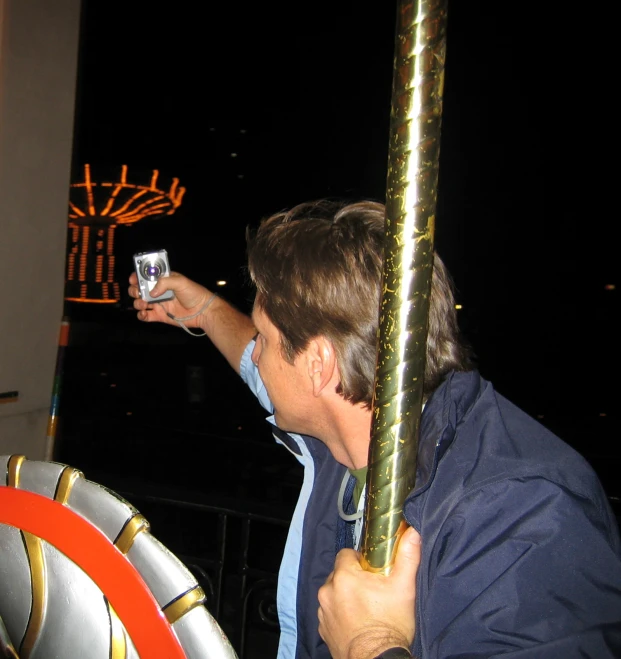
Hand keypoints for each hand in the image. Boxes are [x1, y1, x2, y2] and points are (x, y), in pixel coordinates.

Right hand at [128, 271, 214, 328]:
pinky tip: (144, 313)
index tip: (133, 279)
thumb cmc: (194, 293)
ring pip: (139, 302)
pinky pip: (145, 316)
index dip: (137, 276)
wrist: (202, 311)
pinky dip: (141, 315)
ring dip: (137, 302)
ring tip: (144, 303)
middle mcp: (158, 291)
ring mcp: (158, 304)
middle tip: (139, 292)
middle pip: (139, 289)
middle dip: (135, 290)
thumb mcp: (180, 282)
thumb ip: (164, 282)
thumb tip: (152, 292)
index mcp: (162, 280)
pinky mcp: (159, 316)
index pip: (145, 276)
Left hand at [318, 526, 420, 658]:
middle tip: (372, 589)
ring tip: (366, 607)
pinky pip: (330, 612)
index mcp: (344, 576)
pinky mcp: (323, 629)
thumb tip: (412, 532)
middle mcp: (328, 591)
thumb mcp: (403, 588)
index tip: (372, 571)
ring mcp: (323, 612)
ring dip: (345, 596)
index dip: (360, 559)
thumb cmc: (390, 625)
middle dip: (353, 578)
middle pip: (339, 573)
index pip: (345, 554)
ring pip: (334, 593)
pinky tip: (357, 622)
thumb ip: (407, 557)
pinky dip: (340, 613)